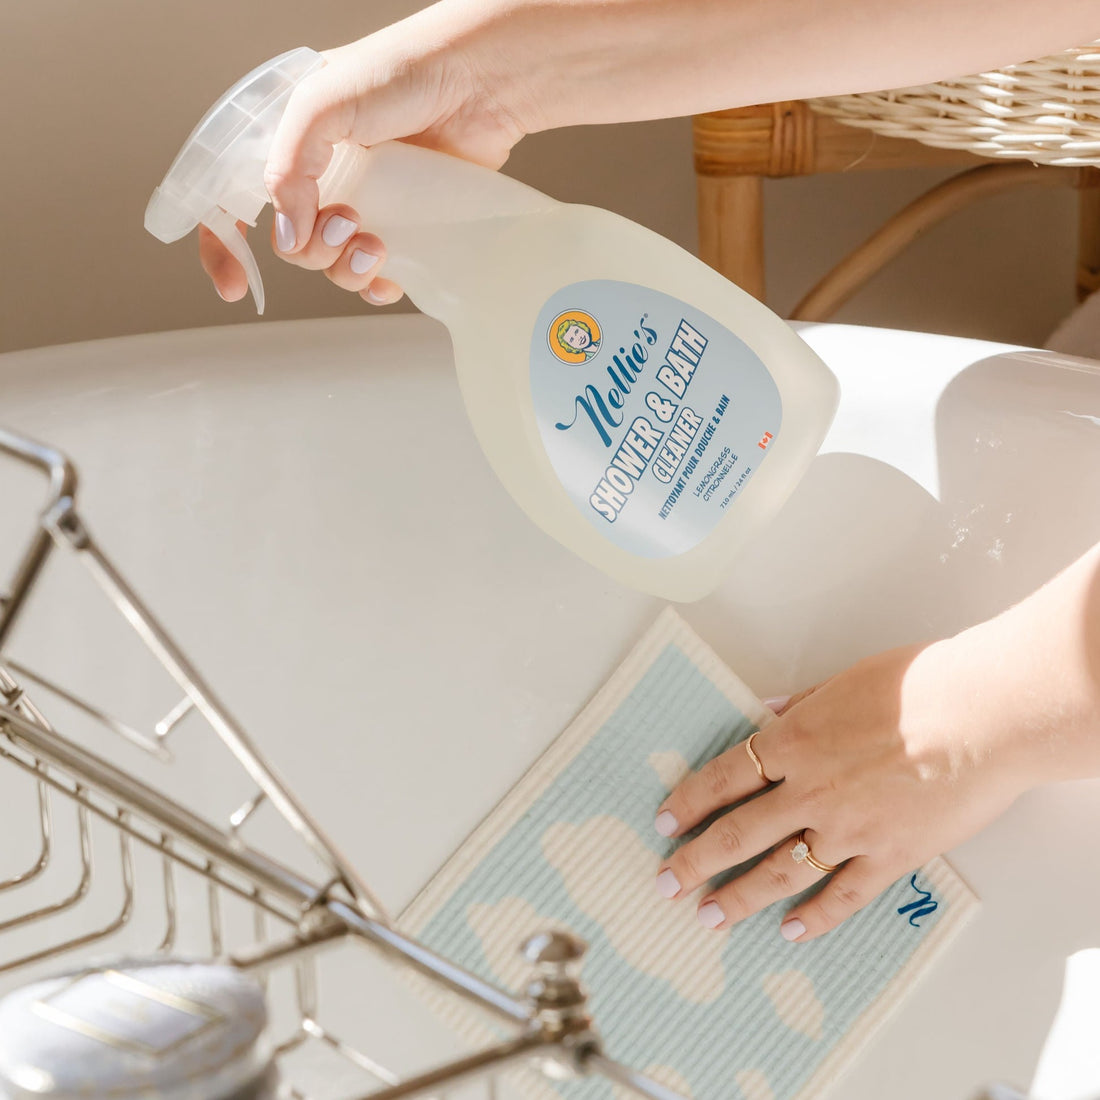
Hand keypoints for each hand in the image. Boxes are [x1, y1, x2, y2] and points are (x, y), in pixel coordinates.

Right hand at [200, 7, 532, 304]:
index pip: (234, 201)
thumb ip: (290, 167)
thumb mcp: (322, 104)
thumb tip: (287, 236)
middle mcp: (322, 178)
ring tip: (377, 244)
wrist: (478, 82)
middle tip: (348, 221)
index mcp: (288, 145)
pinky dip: (377, 285)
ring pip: (334, 267)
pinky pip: (377, 277)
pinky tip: (390, 274)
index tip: (235, 284)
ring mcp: (365, 205)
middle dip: (313, 249)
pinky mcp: (405, 225)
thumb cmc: (401, 73)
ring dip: (347, 270)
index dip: (224, 247)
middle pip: (293, 246)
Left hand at [653, 635, 1032, 941]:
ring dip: (740, 897)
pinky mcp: (890, 856)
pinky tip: (791, 931)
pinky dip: (815, 917)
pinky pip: (843, 895)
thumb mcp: (844, 681)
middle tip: (667, 883)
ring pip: (780, 872)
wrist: (982, 716)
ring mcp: (848, 829)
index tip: (664, 822)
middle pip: (738, 832)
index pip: (724, 778)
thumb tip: (769, 710)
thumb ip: (802, 704)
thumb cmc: (918, 685)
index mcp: (794, 741)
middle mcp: (810, 791)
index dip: (689, 802)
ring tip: (710, 916)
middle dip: (696, 860)